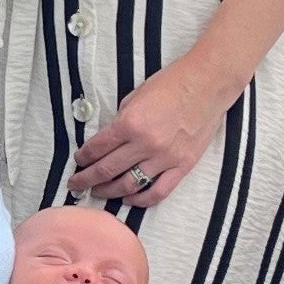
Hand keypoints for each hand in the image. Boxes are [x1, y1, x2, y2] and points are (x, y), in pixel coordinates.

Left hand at [67, 58, 224, 211]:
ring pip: (129, 185)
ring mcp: (165, 158)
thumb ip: (120, 121)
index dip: (83, 158)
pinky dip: (140, 200)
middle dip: (86, 180)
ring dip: (109, 191)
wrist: (207, 84)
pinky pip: (158, 192)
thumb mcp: (135, 96)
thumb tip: (107, 141)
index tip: (78, 162)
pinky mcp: (182, 166)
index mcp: (130, 123)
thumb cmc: (171, 84)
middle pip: (107, 170)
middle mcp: (145, 144)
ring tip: (98, 192)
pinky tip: (128, 199)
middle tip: (75, 185)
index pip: (97, 148)